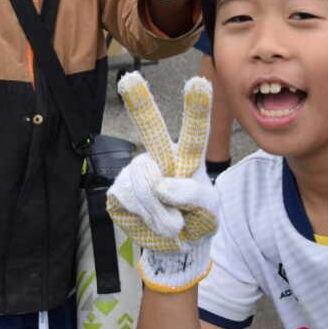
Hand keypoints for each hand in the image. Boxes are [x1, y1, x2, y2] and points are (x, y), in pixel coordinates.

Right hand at [106, 73, 218, 291]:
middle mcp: (158, 158)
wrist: (173, 250)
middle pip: (150, 128)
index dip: (197, 108)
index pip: (195, 131)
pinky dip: (146, 218)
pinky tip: (150, 222)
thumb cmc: (195, 221)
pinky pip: (131, 201)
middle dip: (140, 102)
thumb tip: (163, 185)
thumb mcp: (209, 211)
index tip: (199, 81)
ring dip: (160, 210)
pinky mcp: (118, 193)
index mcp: (186, 158)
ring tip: (171, 223)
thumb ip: (194, 195)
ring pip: (144, 181)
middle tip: (130, 78)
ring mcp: (135, 173)